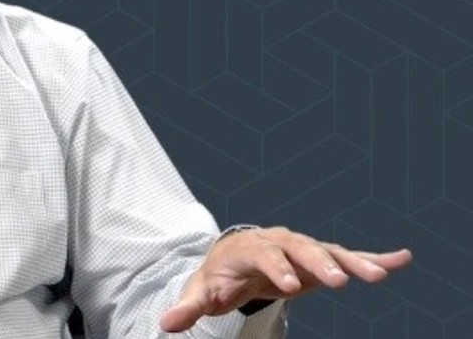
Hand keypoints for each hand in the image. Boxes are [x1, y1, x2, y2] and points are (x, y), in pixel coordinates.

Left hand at [160, 226, 411, 332]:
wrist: (235, 260)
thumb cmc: (218, 278)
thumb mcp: (201, 293)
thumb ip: (187, 307)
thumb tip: (165, 324)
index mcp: (248, 248)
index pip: (263, 254)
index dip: (275, 268)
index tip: (289, 286)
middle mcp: (278, 242)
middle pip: (300, 247)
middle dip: (318, 262)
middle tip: (339, 281)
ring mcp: (302, 248)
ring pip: (329, 250)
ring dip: (353, 261)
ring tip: (379, 275)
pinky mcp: (321, 259)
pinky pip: (348, 255)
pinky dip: (374, 256)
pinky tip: (401, 259)